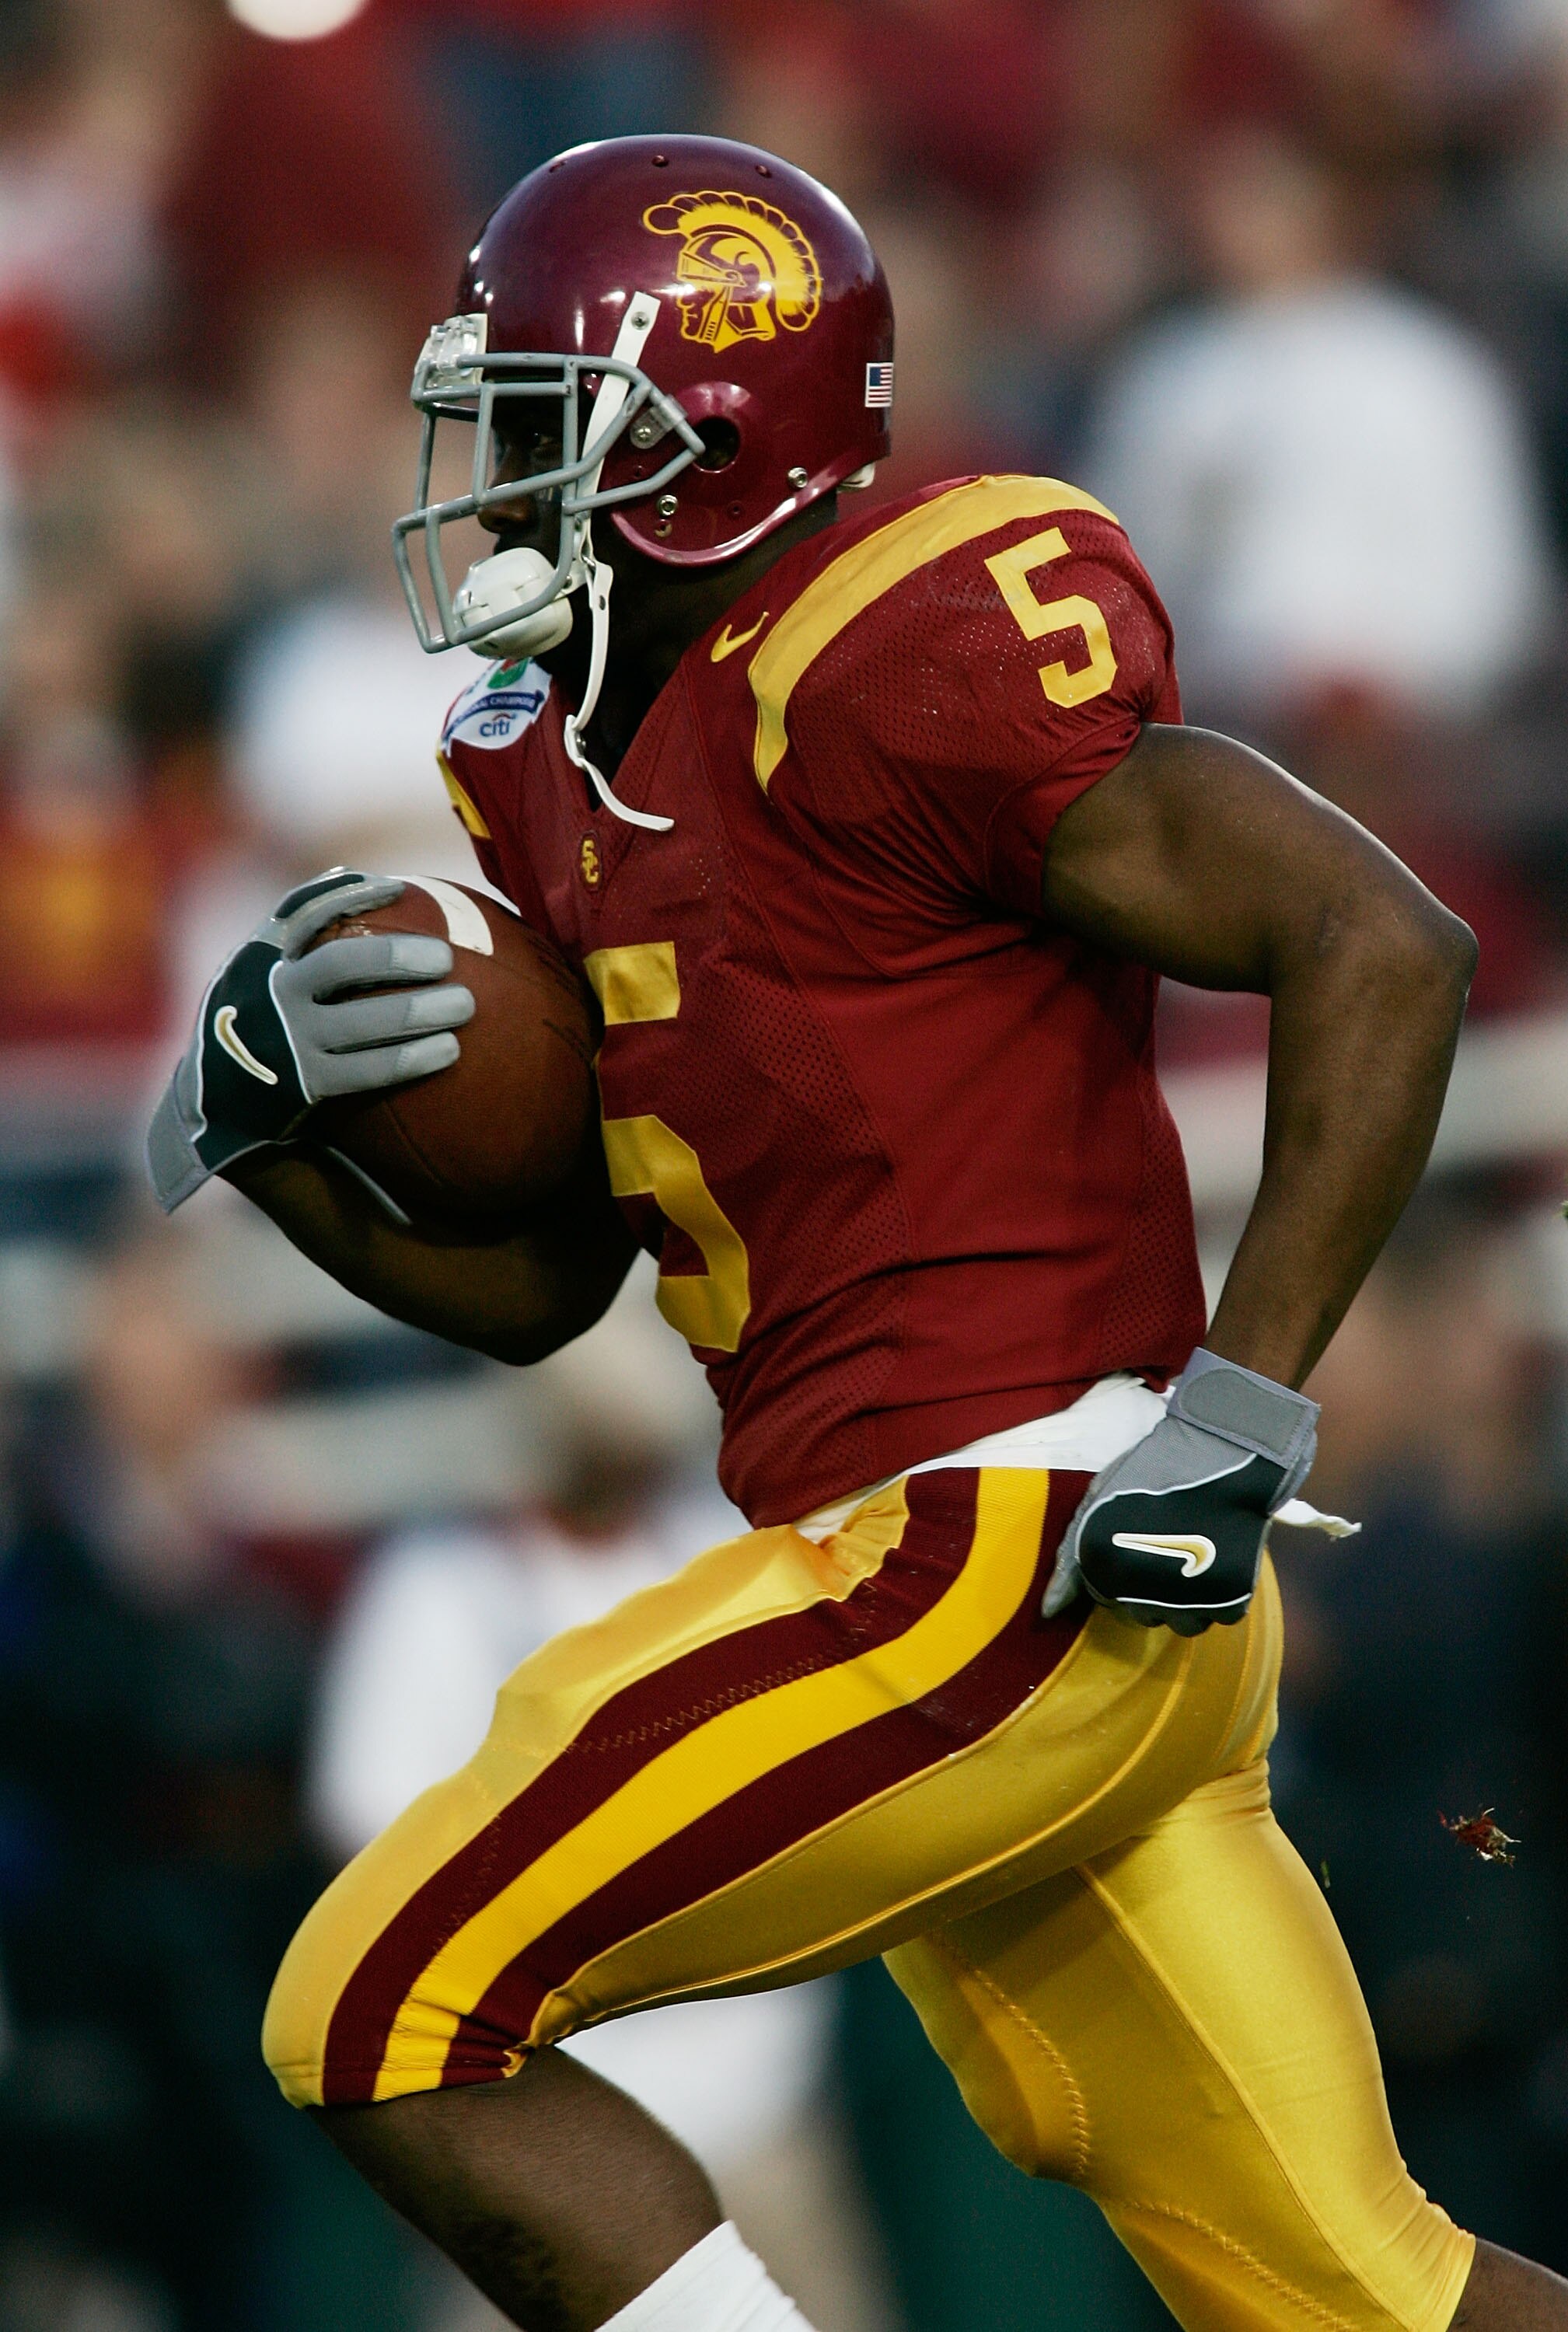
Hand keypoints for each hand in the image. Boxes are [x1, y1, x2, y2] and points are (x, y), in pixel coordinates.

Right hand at [146, 869, 474, 1212]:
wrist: (213, 1101)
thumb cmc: (253, 1019)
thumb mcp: (255, 969)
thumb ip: (295, 929)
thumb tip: (349, 872)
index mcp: (261, 957)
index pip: (304, 911)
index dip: (351, 894)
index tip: (398, 888)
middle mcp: (271, 993)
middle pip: (339, 964)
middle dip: (396, 955)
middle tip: (446, 958)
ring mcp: (287, 1040)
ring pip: (361, 1020)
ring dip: (418, 1010)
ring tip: (466, 1004)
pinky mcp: (305, 1084)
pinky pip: (369, 1070)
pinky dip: (412, 1058)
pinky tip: (450, 1050)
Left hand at [1042, 1349, 1317, 1635]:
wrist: (1215, 1450)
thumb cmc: (1151, 1471)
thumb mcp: (1097, 1502)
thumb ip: (1070, 1559)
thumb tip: (1047, 1611)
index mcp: (1101, 1571)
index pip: (1106, 1598)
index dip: (1121, 1568)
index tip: (1138, 1537)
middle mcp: (1138, 1595)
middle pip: (1143, 1615)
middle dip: (1151, 1588)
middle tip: (1168, 1544)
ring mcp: (1186, 1602)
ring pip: (1183, 1623)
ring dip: (1188, 1600)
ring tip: (1195, 1553)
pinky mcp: (1228, 1599)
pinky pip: (1222, 1615)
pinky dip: (1224, 1594)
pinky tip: (1221, 1557)